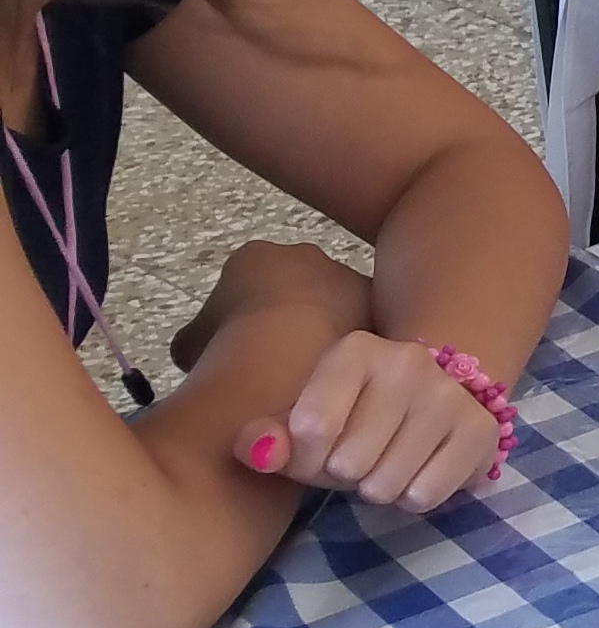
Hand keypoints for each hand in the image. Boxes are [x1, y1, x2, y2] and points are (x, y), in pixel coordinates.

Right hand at [167, 236, 366, 374]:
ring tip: (311, 371)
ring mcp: (344, 274)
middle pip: (299, 286)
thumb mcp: (191, 346)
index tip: (245, 346)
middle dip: (293, 317)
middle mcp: (306, 255)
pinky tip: (336, 372)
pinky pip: (363, 323)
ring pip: (335, 303)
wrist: (281, 357)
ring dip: (326, 329)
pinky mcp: (378, 304)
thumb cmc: (226, 347)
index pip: (249, 279)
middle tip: (283, 358)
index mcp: (255, 256)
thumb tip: (197, 350)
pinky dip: (351, 345)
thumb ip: (197, 340)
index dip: (245, 315)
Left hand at [260, 330, 502, 511]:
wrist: (427, 398)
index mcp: (355, 350)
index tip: (315, 452)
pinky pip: (425, 495)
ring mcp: (450, 394)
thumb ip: (268, 438)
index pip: (311, 427)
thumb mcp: (301, 424)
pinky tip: (417, 471)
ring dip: (378, 488)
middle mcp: (408, 361)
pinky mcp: (481, 429)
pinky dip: (413, 497)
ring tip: (385, 465)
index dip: (304, 458)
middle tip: (355, 461)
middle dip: (344, 476)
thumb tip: (260, 453)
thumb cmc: (351, 415)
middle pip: (348, 463)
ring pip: (386, 484)